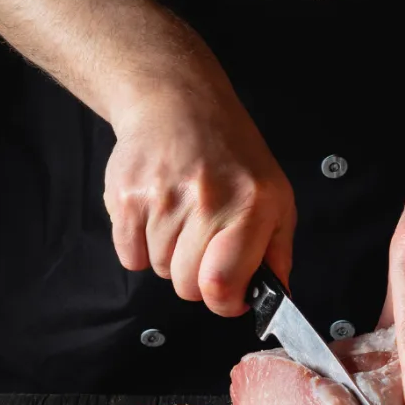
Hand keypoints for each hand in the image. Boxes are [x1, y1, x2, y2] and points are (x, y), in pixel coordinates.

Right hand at [104, 85, 295, 316]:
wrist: (178, 102)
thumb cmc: (230, 153)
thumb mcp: (275, 195)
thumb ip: (277, 251)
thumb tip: (278, 297)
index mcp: (250, 206)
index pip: (222, 283)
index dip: (224, 302)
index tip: (228, 295)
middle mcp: (206, 201)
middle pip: (187, 286)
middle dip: (195, 276)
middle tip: (202, 242)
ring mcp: (161, 198)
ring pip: (158, 270)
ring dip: (169, 255)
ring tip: (180, 216)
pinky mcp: (126, 197)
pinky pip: (129, 257)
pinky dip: (140, 246)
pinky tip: (155, 214)